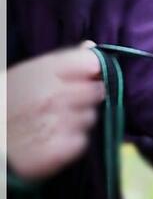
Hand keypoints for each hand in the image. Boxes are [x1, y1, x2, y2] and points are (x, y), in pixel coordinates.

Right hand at [7, 42, 104, 180]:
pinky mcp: (53, 151)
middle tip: (65, 101)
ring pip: (90, 117)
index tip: (88, 75)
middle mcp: (51, 96)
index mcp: (43, 72)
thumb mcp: (27, 73)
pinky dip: (70, 142)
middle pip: (97, 91)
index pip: (91, 63)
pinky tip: (50, 138)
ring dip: (79, 120)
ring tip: (52, 121)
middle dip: (86, 97)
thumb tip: (91, 47)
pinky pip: (80, 142)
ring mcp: (53, 124)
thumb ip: (62, 61)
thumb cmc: (8, 101)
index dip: (94, 69)